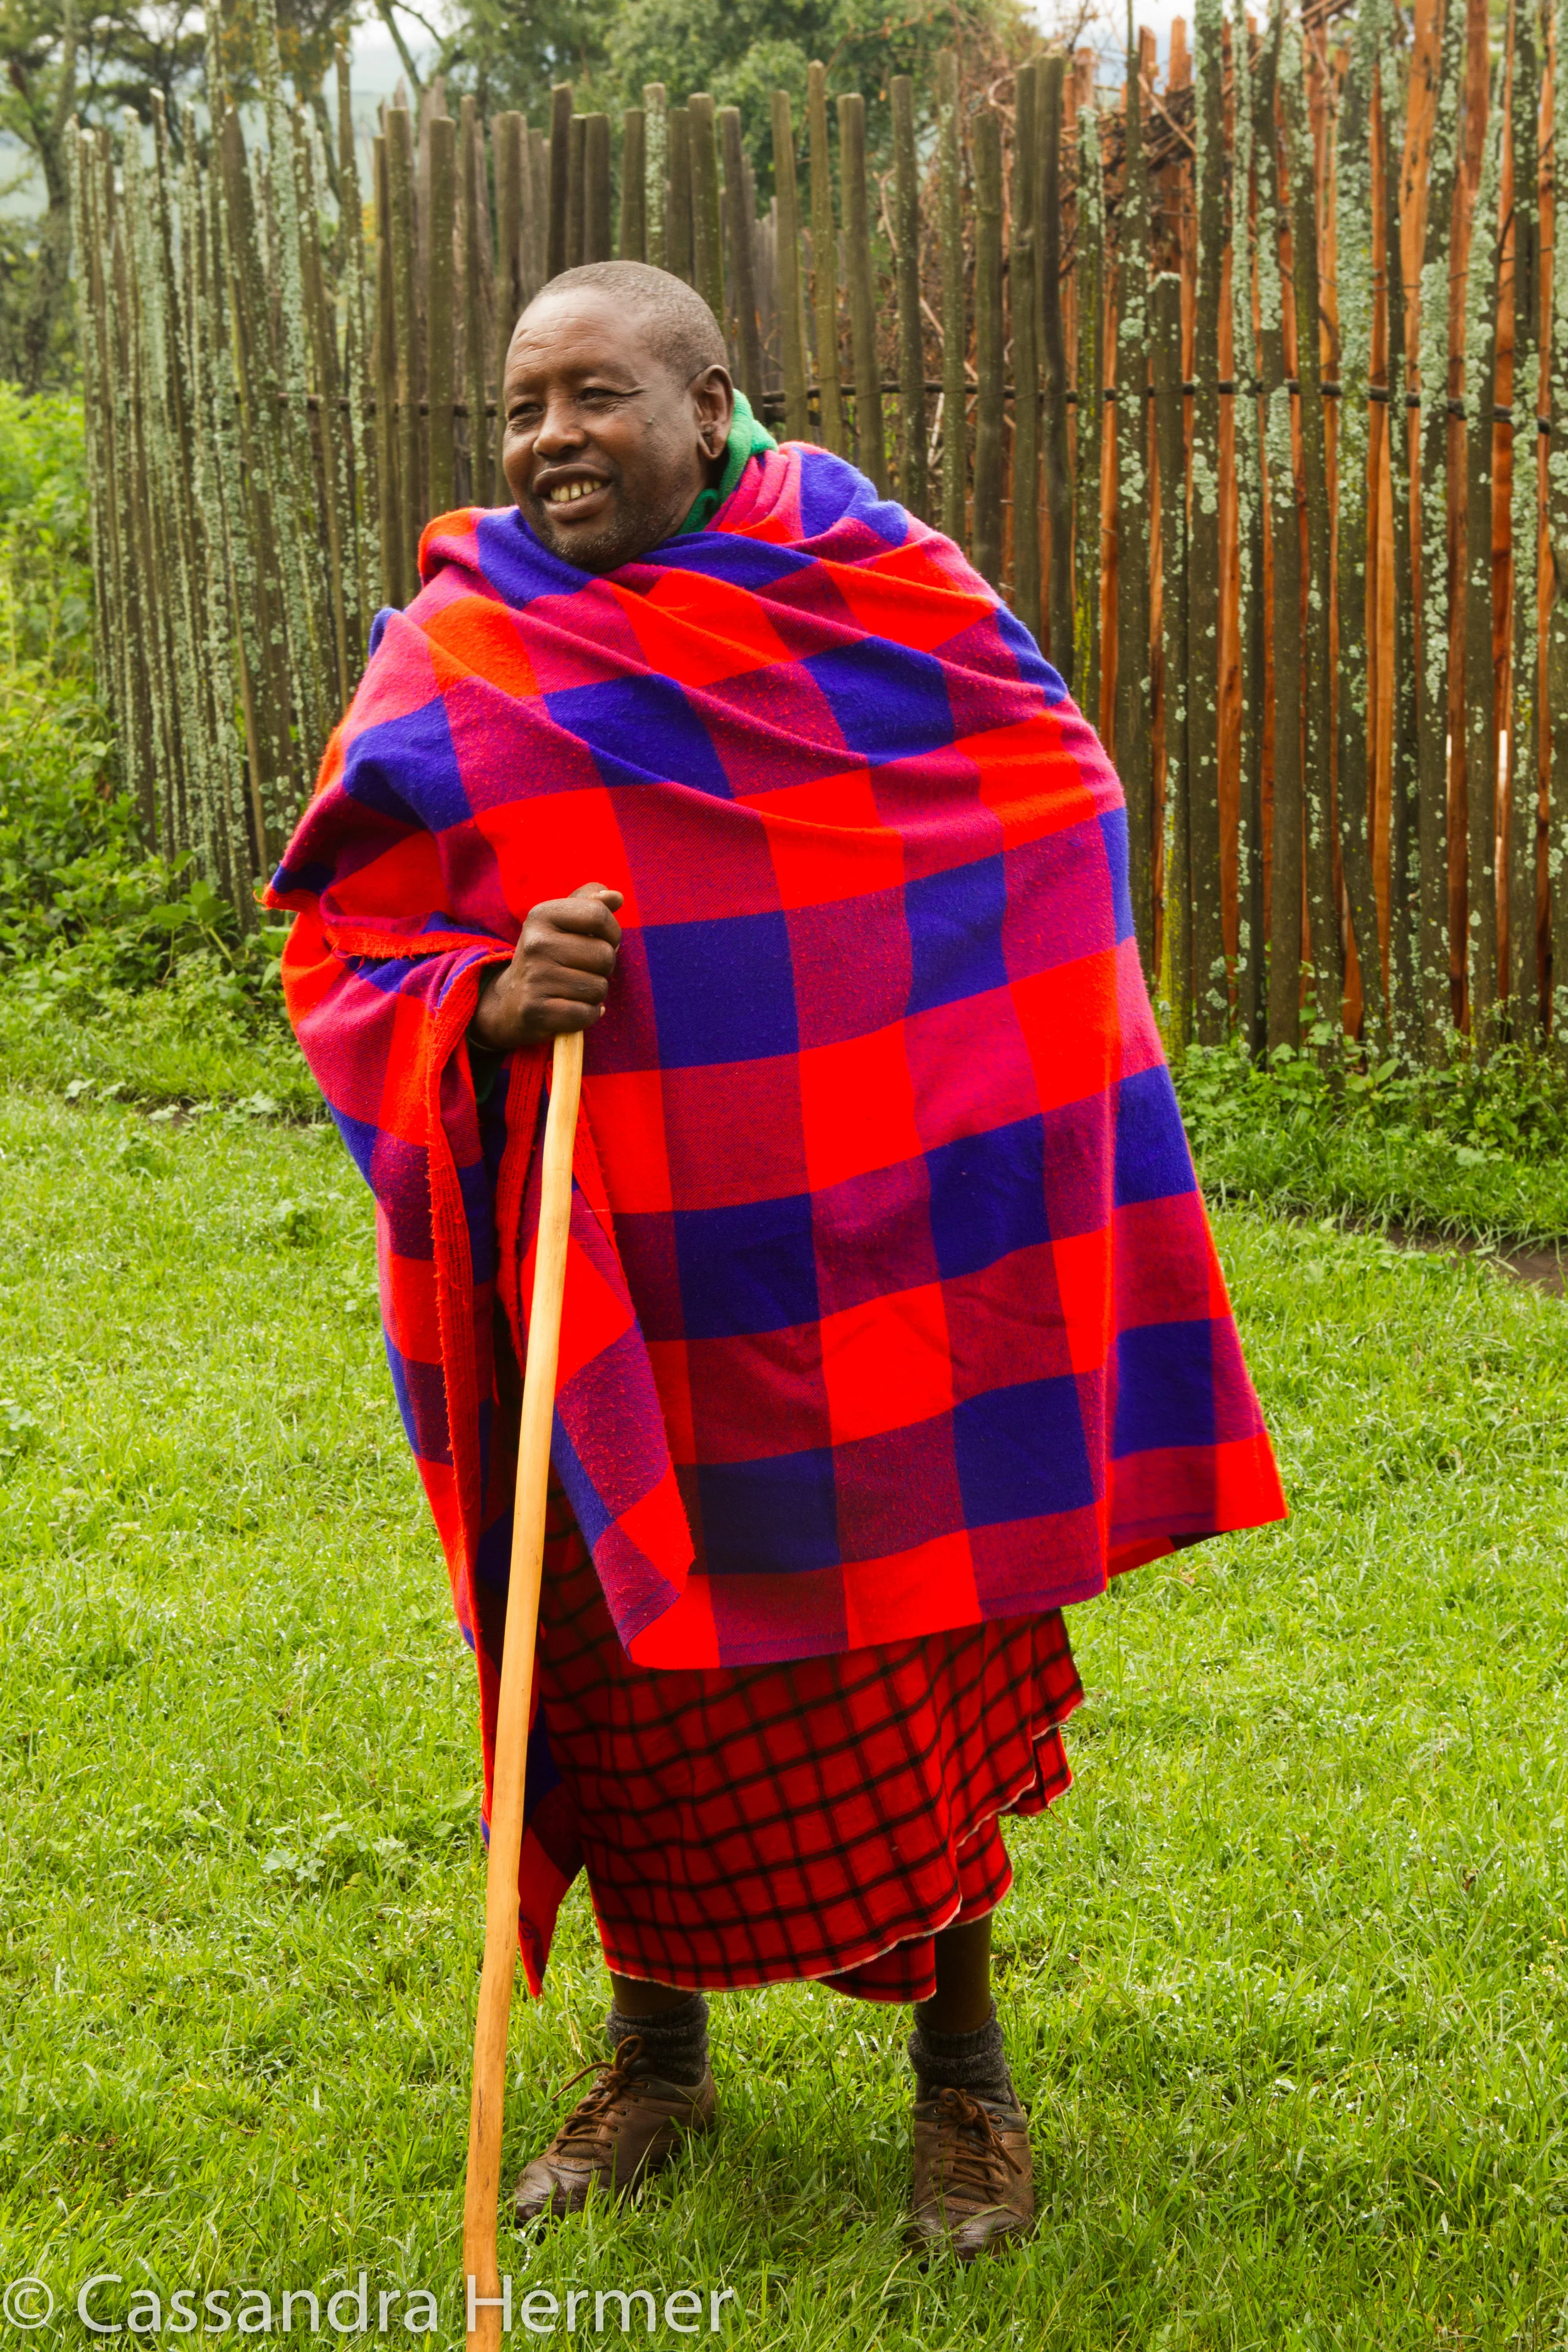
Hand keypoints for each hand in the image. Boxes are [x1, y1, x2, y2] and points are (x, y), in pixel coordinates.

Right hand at [470, 882, 623, 1050]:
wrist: (511, 1000)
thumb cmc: (549, 956)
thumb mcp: (563, 923)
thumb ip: (591, 904)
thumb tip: (616, 897)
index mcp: (542, 915)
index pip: (599, 915)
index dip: (612, 932)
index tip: (600, 941)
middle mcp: (535, 943)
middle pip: (605, 955)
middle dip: (603, 967)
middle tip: (581, 970)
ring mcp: (534, 977)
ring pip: (599, 987)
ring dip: (594, 993)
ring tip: (572, 989)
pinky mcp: (536, 1010)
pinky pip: (588, 1013)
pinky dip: (588, 1014)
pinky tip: (571, 1008)